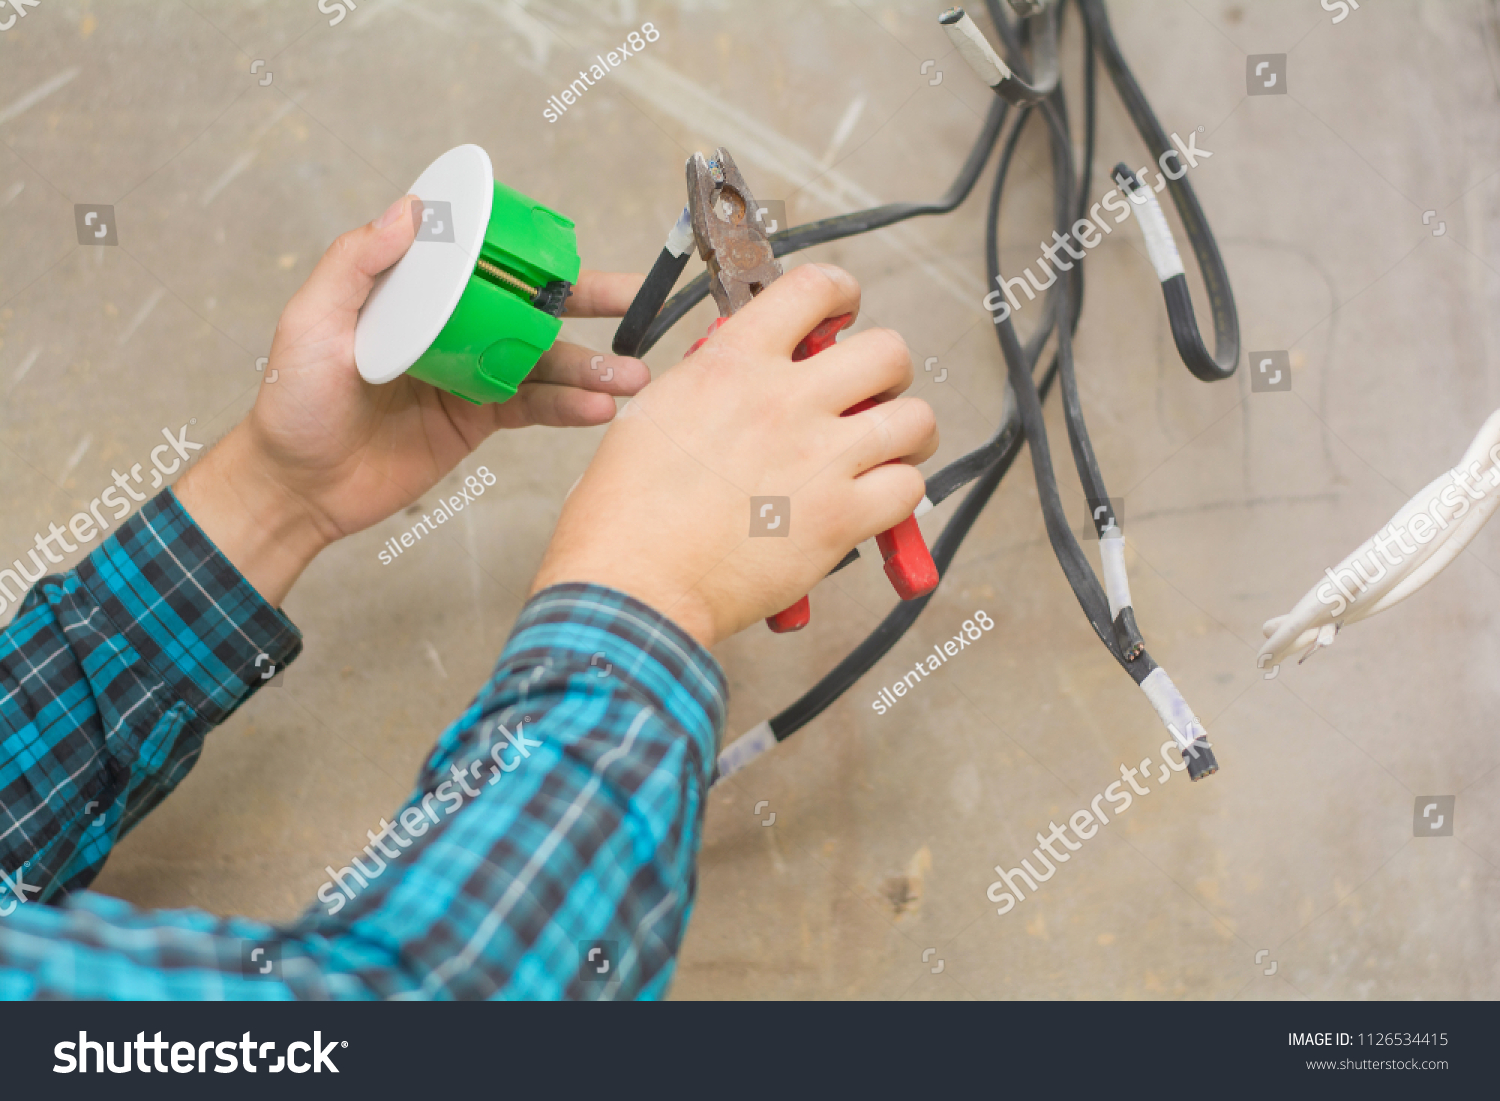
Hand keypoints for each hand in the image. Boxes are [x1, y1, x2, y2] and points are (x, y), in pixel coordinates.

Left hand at [177, 194, 648, 604]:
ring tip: (633, 376)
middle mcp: (450, 324)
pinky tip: (599, 410)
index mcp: (415, 291)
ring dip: (590, 367)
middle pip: (529, 304)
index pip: (481, 257)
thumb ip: (356, 265)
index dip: (529, 249)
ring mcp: (470, 372)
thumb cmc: (293, 402)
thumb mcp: (311, 323)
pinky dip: (568, 409)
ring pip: (542, 360)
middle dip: (587, 301)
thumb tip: (410, 209)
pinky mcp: (478, 420)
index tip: (570, 247)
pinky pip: (533, 408)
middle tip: (636, 299)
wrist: (297, 487)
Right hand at [531, 263, 937, 647]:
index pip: (811, 289)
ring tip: (889, 452)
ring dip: (908, 435)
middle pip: (886, 352)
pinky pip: (908, 489)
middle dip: (888, 373)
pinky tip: (875, 504)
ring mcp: (818, 459)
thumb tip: (744, 376)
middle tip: (870, 397)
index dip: (842, 293)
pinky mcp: (839, 519)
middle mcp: (784, 400)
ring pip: (914, 419)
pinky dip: (899, 496)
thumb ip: (712, 383)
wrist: (634, 582)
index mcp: (732, 364)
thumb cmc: (626, 512)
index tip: (844, 311)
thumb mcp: (656, 412)